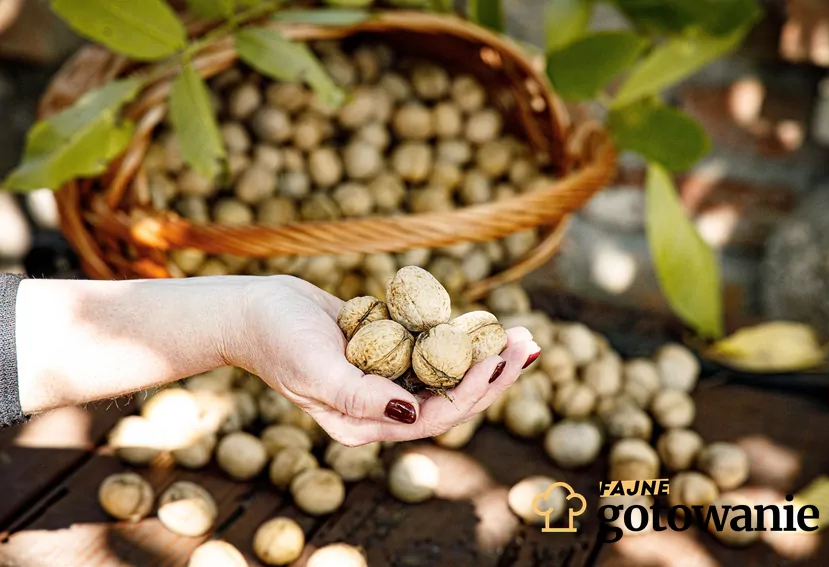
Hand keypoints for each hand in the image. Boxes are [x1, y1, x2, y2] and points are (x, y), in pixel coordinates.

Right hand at [229, 275, 540, 445]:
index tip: (499, 359)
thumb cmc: (276, 339)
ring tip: (520, 333)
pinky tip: (482, 321)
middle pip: (451, 397)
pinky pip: (429, 349)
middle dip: (493, 374)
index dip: (473, 390)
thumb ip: (361, 396)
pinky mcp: (385, 351)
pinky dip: (457, 337)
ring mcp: (383, 379)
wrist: (251, 311)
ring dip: (483, 354)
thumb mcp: (315, 369)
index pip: (434, 416)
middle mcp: (380, 408)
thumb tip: (411, 413)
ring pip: (446, 373)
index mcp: (366, 424)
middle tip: (529, 344)